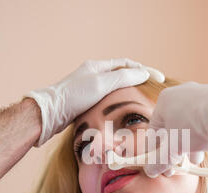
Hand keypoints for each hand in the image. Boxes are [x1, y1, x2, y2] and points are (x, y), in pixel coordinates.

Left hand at [26, 58, 164, 145]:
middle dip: (138, 80)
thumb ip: (123, 77)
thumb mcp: (101, 84)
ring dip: (129, 93)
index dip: (144, 69)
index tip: (158, 78)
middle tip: (153, 89)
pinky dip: (118, 103)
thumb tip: (144, 72)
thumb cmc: (73, 97)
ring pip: (115, 89)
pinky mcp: (85, 103)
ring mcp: (89, 89)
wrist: (49, 114)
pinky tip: (123, 112)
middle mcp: (93, 76)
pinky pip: (107, 100)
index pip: (126, 63)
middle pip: (121, 75)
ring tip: (142, 101)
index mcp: (98, 67)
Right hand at [143, 82, 207, 177]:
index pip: (153, 130)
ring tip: (196, 157)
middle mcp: (181, 93)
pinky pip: (205, 118)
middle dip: (175, 149)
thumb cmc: (194, 126)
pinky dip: (204, 133)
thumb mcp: (172, 149)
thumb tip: (151, 170)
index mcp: (164, 101)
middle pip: (173, 127)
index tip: (159, 165)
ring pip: (190, 123)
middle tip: (179, 164)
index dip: (155, 151)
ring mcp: (201, 93)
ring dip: (190, 143)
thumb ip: (159, 161)